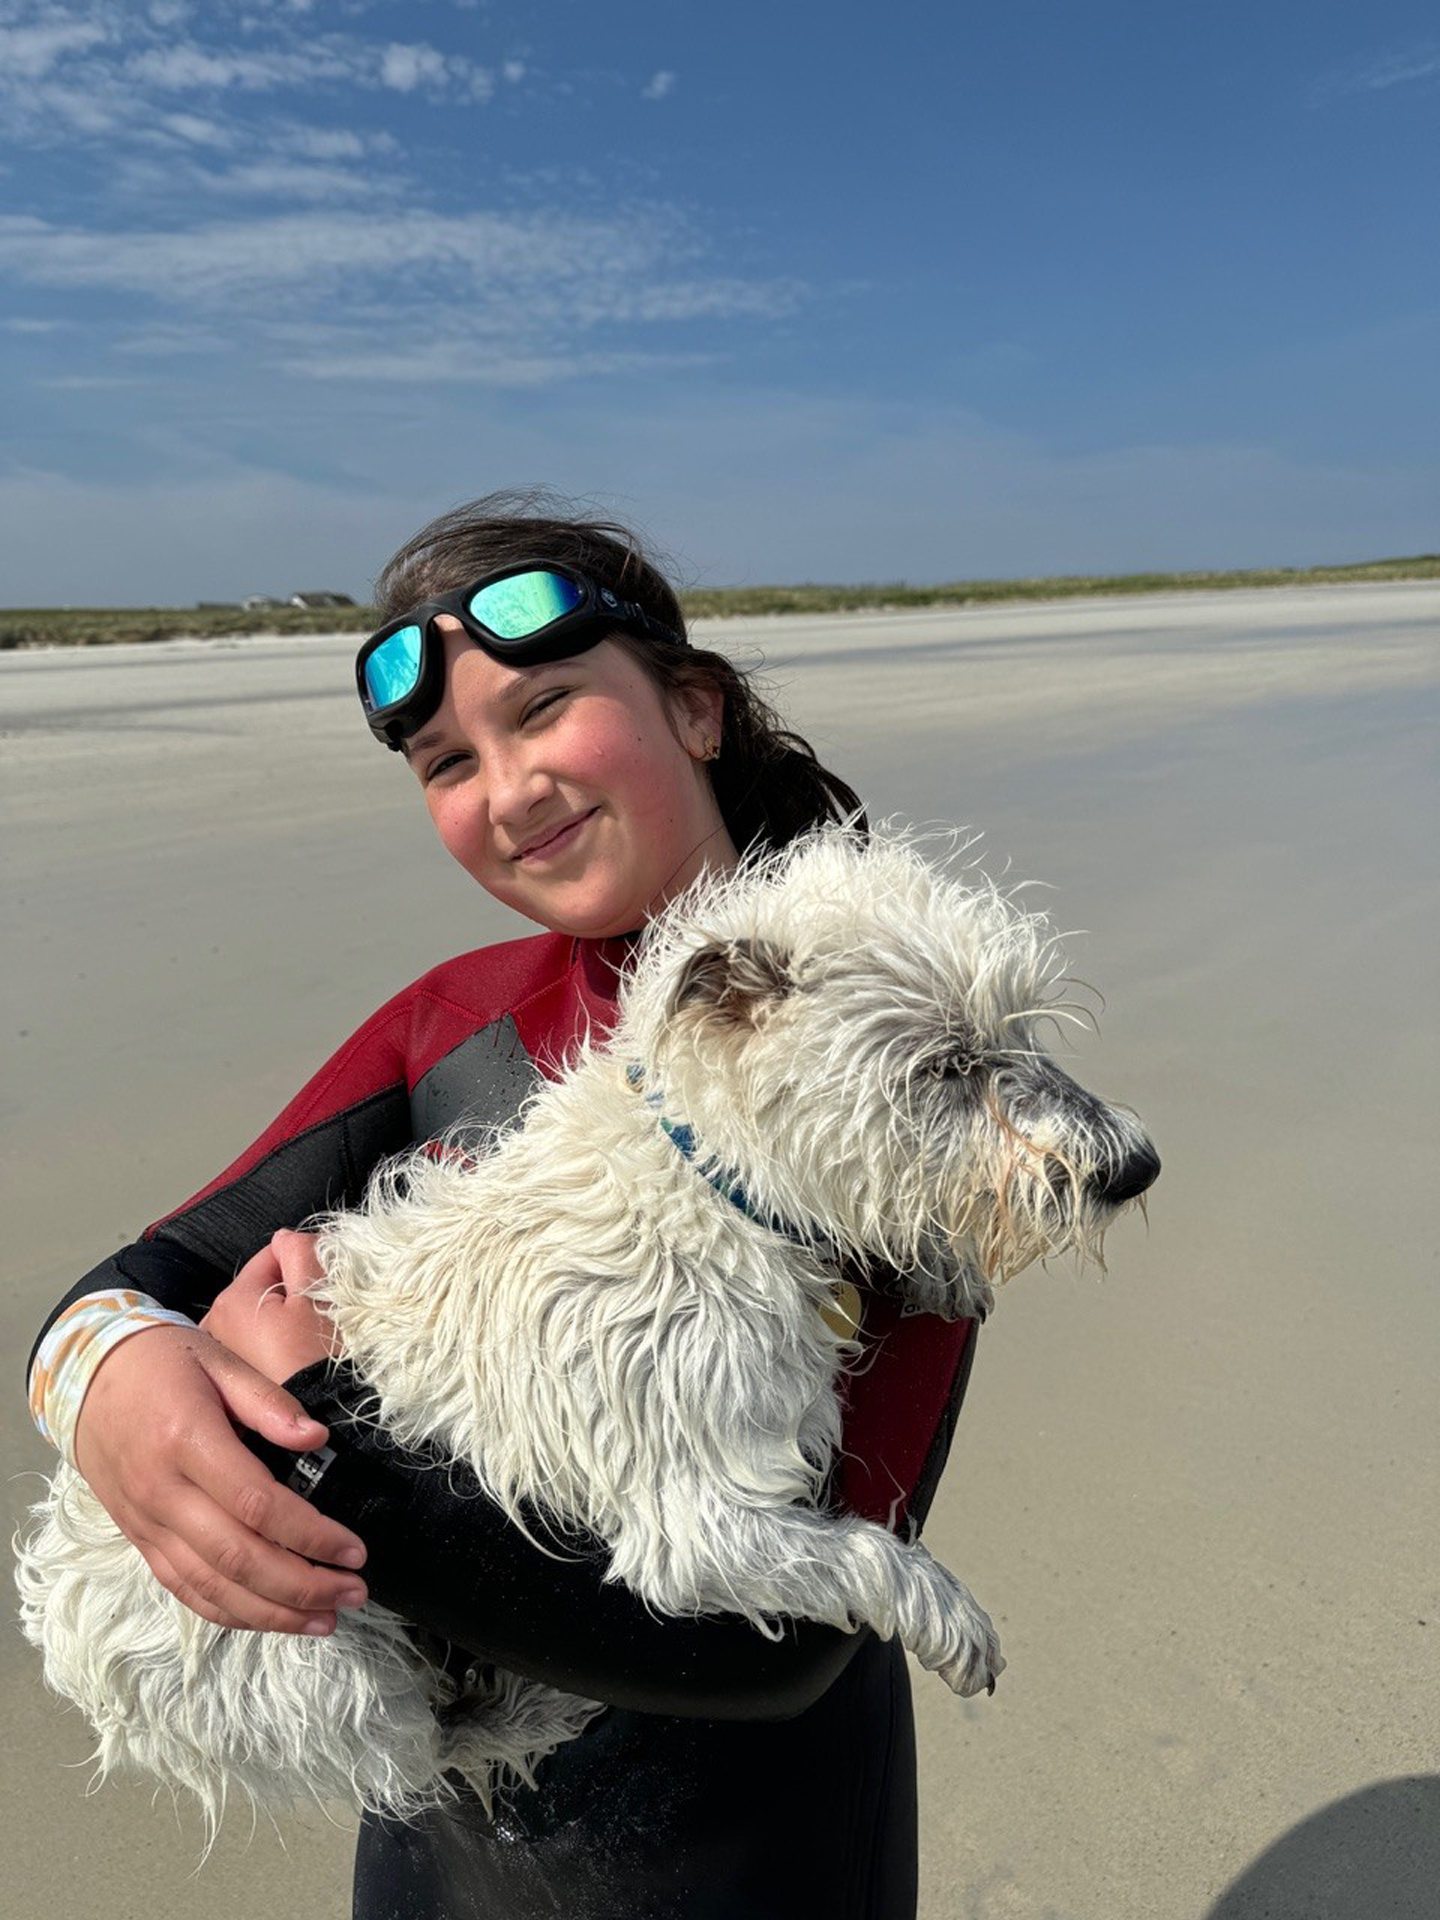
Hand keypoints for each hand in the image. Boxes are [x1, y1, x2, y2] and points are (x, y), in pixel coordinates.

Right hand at [72, 1297, 367, 1636]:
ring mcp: (147, 1523)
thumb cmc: (164, 1362)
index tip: (354, 1549)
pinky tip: (271, 1620)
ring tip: (325, 1621)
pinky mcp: (139, 1540)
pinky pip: (184, 1589)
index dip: (310, 1535)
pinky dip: (229, 1612)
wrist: (85, 1378)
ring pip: (211, 1586)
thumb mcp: (219, 1360)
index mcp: (187, 1440)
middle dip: (302, 1586)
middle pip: (237, 1558)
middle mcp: (162, 1492)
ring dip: (272, 1613)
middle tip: (354, 1594)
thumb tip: (318, 1438)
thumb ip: (269, 1401)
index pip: (256, 1504)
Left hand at [202, 1229, 339, 1381]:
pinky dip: (270, 1343)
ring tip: (303, 1343)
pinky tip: (290, 1361)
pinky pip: (253, 1342)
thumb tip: (285, 1238)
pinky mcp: (231, 1377)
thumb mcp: (318, 1292)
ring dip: (279, 1320)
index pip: (272, 1255)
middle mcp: (214, 1324)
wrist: (323, 1416)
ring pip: (258, 1314)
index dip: (304, 1264)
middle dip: (289, 1294)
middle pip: (262, 1287)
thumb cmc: (320, 1356)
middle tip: (315, 1320)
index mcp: (232, 1300)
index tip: (324, 1290)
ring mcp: (219, 1354)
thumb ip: (300, 1250)